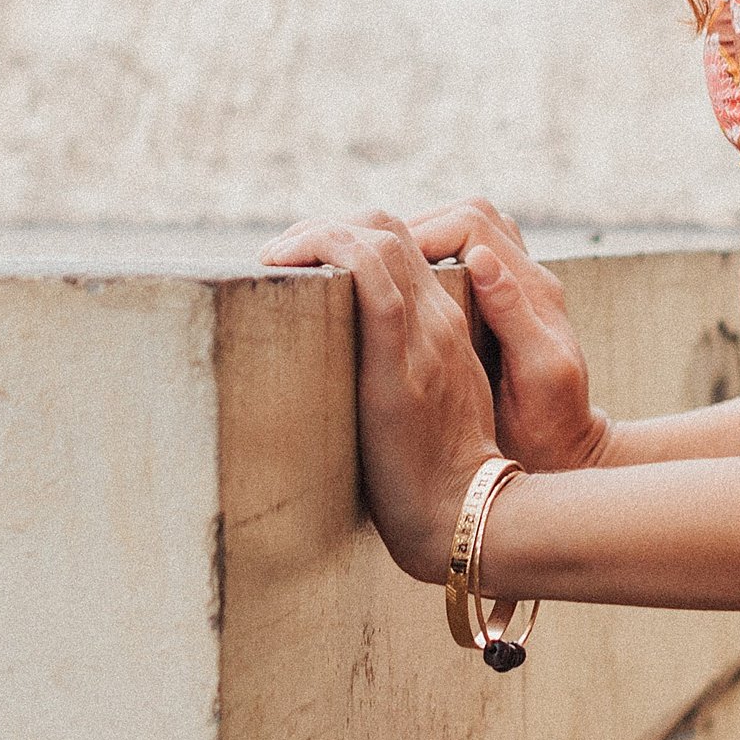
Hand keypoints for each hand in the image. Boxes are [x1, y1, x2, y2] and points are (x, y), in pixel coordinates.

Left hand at [264, 210, 499, 580]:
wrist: (464, 514)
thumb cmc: (436, 471)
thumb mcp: (429, 398)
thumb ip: (402, 363)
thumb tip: (340, 355)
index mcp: (444, 322)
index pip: (399, 242)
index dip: (345, 231)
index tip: (301, 257)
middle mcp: (438, 319)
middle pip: (385, 227)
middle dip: (323, 224)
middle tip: (280, 253)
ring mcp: (425, 340)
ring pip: (378, 242)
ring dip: (316, 232)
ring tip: (276, 257)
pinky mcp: (401, 368)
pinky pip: (375, 286)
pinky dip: (331, 254)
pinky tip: (289, 264)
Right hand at [402, 200, 612, 473]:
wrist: (568, 452)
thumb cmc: (552, 426)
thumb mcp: (539, 374)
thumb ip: (514, 314)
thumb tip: (479, 259)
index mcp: (535, 288)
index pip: (474, 225)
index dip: (426, 229)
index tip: (383, 251)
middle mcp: (528, 278)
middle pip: (468, 216)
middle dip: (418, 223)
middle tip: (368, 248)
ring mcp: (515, 290)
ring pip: (466, 232)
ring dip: (423, 237)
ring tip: (378, 260)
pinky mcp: (502, 306)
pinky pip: (464, 259)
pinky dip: (431, 259)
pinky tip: (398, 285)